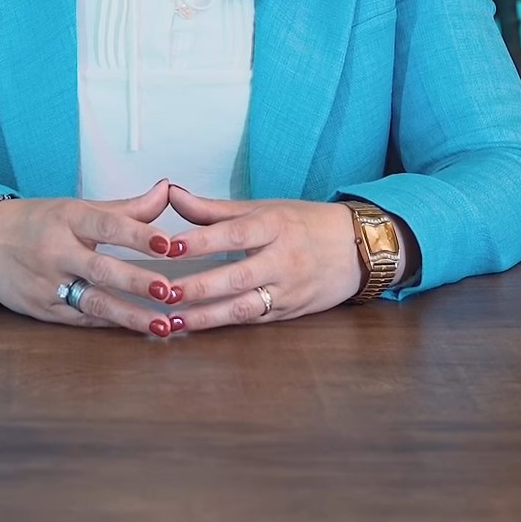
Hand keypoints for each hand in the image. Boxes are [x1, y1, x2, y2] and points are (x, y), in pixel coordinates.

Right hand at [0, 179, 188, 330]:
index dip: (139, 235)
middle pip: (101, 268)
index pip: (108, 226)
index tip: (169, 244)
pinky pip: (81, 319)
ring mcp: (48, 283)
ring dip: (130, 315)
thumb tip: (168, 192)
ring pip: (93, 302)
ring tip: (161, 325)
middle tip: (170, 291)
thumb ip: (126, 208)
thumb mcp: (77, 208)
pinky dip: (109, 323)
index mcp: (68, 218)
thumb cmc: (37, 221)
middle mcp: (57, 251)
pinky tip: (135, 328)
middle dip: (137, 281)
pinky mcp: (42, 309)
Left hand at [159, 185, 362, 328]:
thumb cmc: (303, 222)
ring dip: (207, 317)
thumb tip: (171, 193)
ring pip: (245, 307)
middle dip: (198, 287)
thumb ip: (214, 209)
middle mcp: (282, 258)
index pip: (234, 233)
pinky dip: (226, 325)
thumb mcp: (263, 208)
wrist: (357, 248)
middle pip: (237, 276)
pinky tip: (198, 328)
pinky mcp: (291, 312)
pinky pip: (255, 320)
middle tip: (162, 293)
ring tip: (172, 322)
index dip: (201, 241)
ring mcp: (288, 289)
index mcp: (274, 225)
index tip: (169, 246)